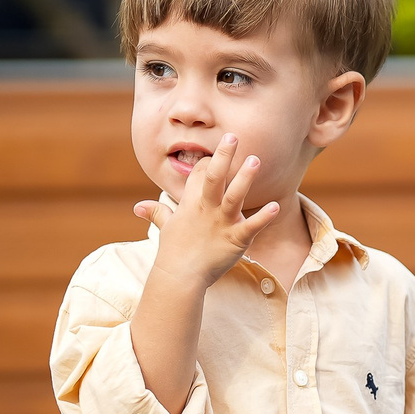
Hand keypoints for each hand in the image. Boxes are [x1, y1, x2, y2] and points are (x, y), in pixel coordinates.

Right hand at [134, 134, 279, 289]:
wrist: (179, 277)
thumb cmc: (173, 252)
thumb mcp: (164, 228)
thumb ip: (157, 213)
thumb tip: (139, 207)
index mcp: (191, 203)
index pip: (200, 174)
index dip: (207, 163)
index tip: (213, 157)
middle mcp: (207, 209)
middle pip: (215, 177)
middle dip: (224, 156)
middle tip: (233, 136)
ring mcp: (221, 223)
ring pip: (234, 196)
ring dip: (245, 178)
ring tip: (256, 159)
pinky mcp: (235, 240)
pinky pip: (251, 226)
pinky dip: (264, 217)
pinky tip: (275, 205)